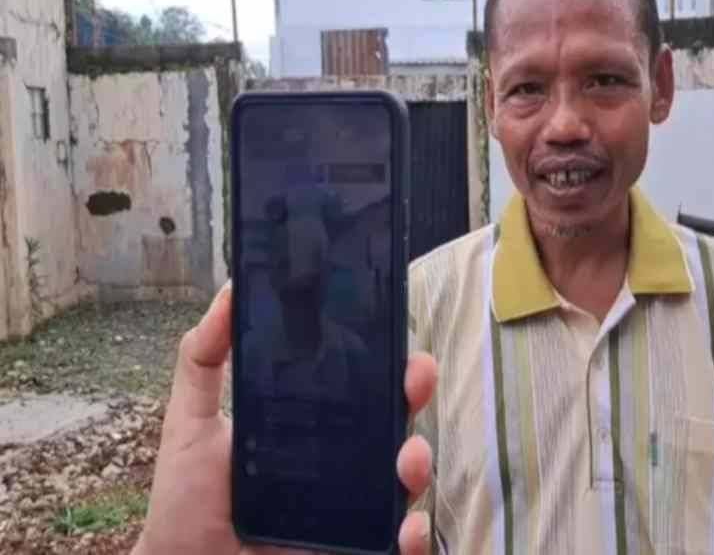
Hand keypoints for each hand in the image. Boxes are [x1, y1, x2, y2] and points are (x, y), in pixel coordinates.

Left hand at [133, 283, 437, 554]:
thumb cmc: (188, 504)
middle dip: (413, 397)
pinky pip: (395, 545)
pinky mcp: (353, 550)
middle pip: (392, 424)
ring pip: (402, 481)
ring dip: (417, 464)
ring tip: (408, 457)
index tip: (394, 335)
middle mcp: (340, 464)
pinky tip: (408, 528)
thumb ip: (204, 360)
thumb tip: (229, 293)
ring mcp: (351, 509)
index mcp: (311, 428)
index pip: (360, 388)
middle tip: (416, 378)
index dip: (385, 362)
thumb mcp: (190, 424)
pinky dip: (414, 538)